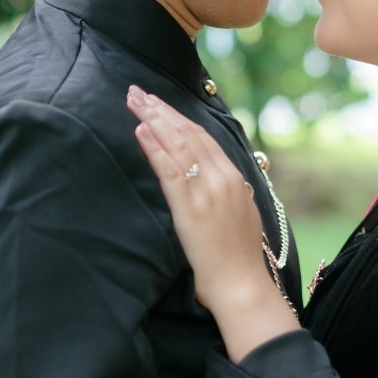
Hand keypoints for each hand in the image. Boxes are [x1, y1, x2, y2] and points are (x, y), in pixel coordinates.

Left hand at [127, 88, 298, 360]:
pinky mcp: (190, 208)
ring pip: (178, 145)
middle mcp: (222, 179)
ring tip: (134, 102)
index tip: (159, 101)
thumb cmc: (239, 258)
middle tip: (138, 91)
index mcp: (235, 179)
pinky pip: (170, 171)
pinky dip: (154, 148)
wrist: (242, 285)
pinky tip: (141, 131)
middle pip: (189, 134)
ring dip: (154, 120)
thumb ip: (228, 191)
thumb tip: (215, 177)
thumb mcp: (240, 214)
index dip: (179, 116)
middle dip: (161, 110)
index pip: (204, 137)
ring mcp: (207, 192)